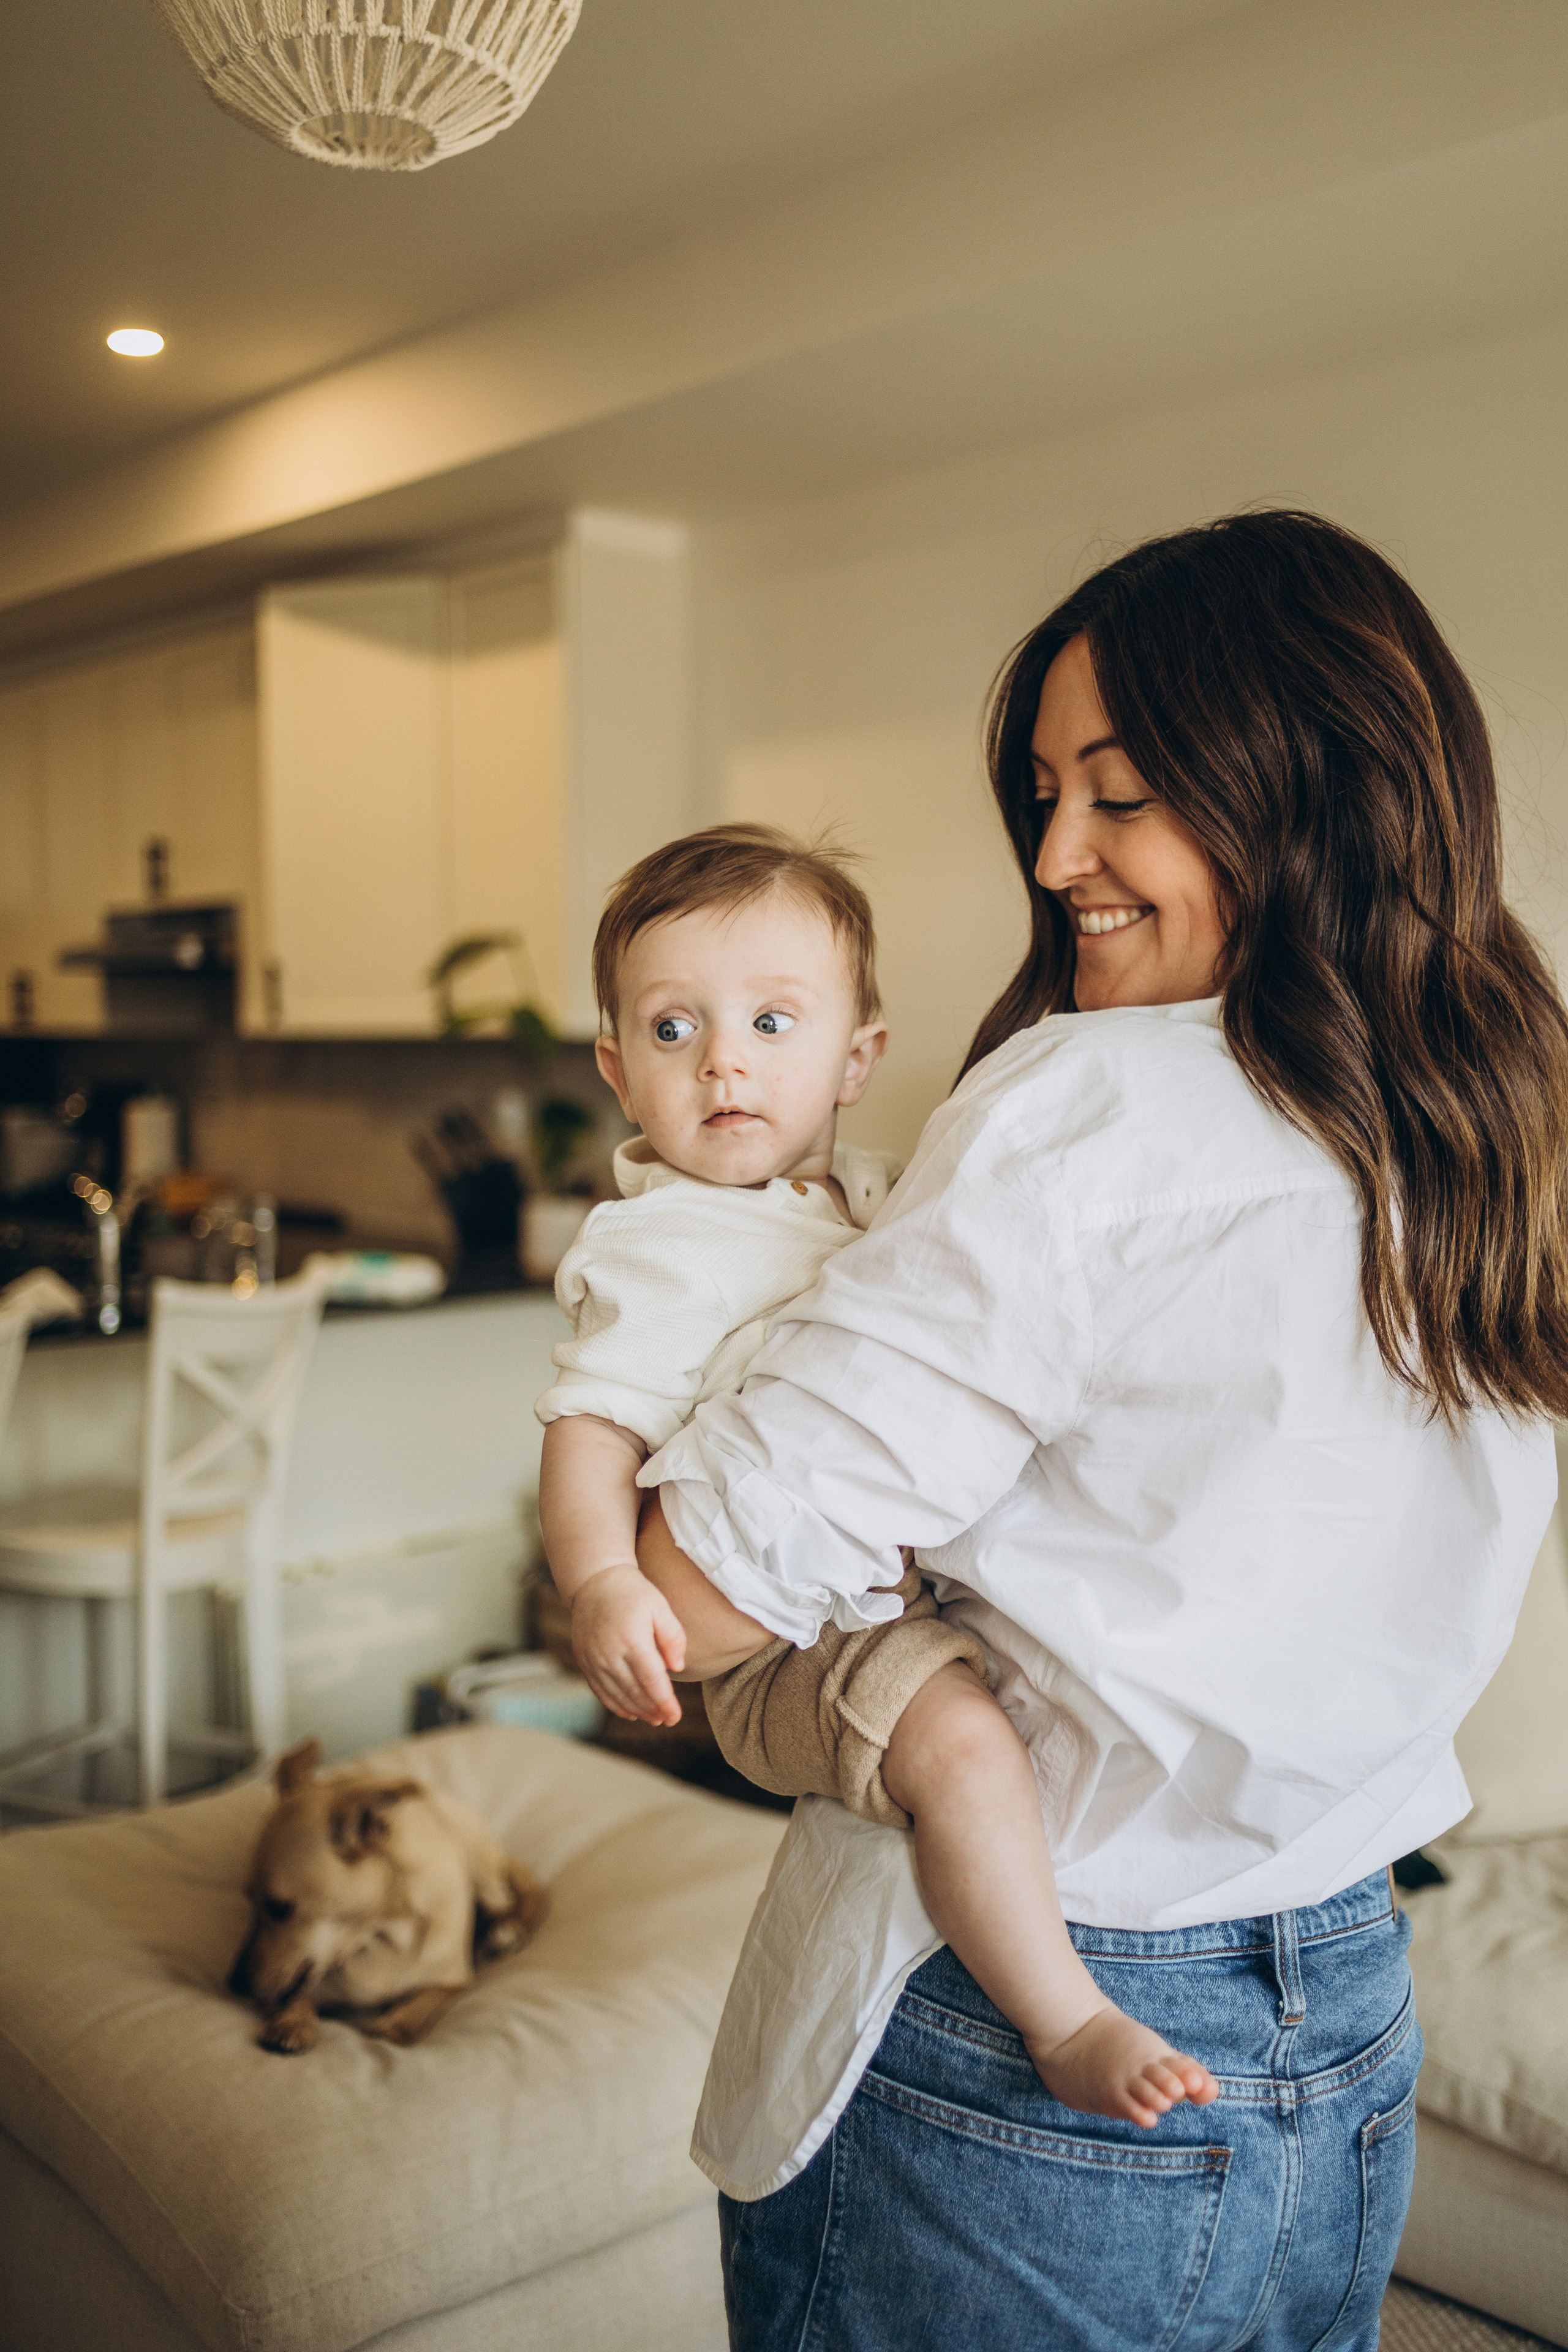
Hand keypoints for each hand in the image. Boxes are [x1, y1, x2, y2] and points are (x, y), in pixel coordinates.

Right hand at [570, 1562, 687, 1725]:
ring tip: (654, 1718)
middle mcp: (609, 1652)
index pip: (651, 1680)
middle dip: (653, 1709)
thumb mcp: (660, 1606)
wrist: (595, 1581)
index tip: (675, 1717)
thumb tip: (677, 1668)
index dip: (664, 1702)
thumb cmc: (634, 1593)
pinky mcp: (584, 1661)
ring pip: (616, 1695)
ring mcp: (593, 1659)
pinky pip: (600, 1691)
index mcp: (631, 1638)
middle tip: (668, 1719)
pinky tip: (631, 1712)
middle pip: (634, 1692)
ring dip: (636, 1710)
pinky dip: (615, 1704)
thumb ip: (673, 1637)